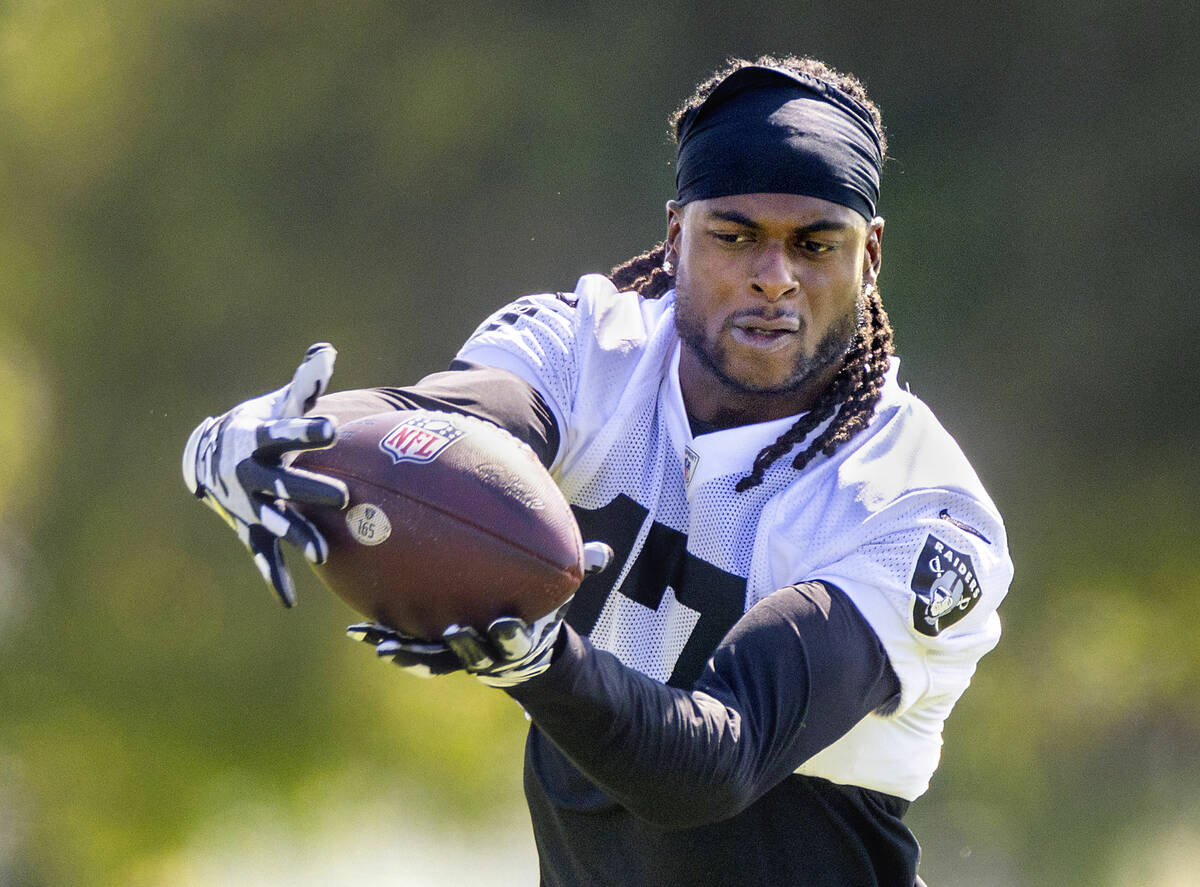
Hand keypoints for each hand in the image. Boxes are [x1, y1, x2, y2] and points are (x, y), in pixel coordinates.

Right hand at [182, 343, 349, 605]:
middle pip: (283, 482)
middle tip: (343, 495)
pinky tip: (288, 598)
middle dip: (311, 489)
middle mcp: (251, 474)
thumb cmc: (262, 424)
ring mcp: (248, 504)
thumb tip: (326, 350)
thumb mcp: (280, 402)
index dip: (306, 430)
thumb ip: (306, 381)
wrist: (211, 454)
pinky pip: (261, 554)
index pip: (284, 431)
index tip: (331, 428)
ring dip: (297, 535)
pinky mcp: (249, 527)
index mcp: (259, 439)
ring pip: (274, 521)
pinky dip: (274, 576)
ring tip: (323, 552)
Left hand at [348, 541, 613, 685]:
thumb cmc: (540, 612)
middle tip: (447, 633)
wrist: (522, 656)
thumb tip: (605, 552)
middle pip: (470, 655)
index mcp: (517, 636)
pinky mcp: (432, 651)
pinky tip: (356, 631)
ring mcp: (456, 656)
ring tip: (380, 645)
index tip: (505, 623)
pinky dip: (382, 638)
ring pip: (430, 658)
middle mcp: (485, 652)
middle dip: (459, 648)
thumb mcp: (562, 595)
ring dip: (407, 651)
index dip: (509, 634)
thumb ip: (581, 571)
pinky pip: (406, 645)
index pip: (515, 637)